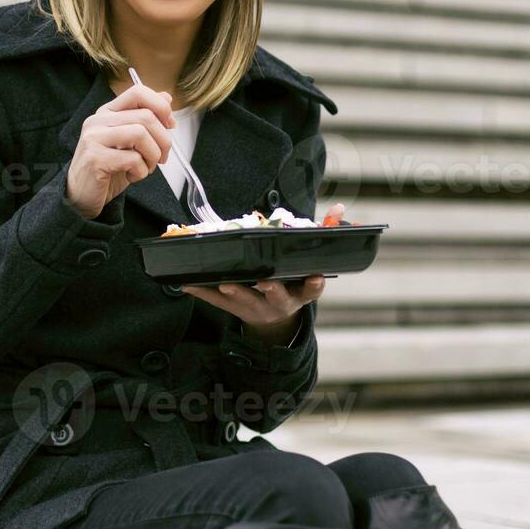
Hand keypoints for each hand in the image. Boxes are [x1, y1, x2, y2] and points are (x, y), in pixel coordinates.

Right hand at [63, 81, 175, 219]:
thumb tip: (167, 98)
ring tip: (146, 168)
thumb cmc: (109, 169)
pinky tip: (132, 177)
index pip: (138, 92)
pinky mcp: (95, 158)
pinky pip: (132, 159)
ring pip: (141, 134)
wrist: (81, 196)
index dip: (161, 107)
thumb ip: (144, 119)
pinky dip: (141, 171)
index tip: (169, 125)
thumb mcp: (130, 142)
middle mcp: (98, 120)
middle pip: (146, 116)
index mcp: (107, 112)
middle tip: (161, 158)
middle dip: (163, 140)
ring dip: (153, 156)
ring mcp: (94, 138)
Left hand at [182, 203, 343, 344]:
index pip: (312, 289)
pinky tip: (189, 284)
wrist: (274, 320)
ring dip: (234, 291)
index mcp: (300, 292)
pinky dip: (203, 292)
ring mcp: (256, 308)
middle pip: (277, 296)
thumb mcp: (309, 267)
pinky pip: (217, 302)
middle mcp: (280, 302)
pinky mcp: (234, 309)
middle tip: (264, 280)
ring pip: (245, 301)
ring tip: (223, 282)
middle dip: (271, 288)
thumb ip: (324, 235)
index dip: (314, 284)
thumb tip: (340, 209)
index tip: (315, 277)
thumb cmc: (292, 284)